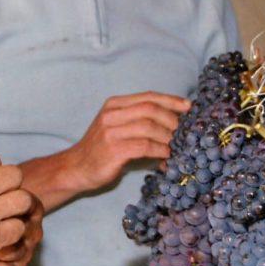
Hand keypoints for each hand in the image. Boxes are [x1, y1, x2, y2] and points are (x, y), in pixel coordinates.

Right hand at [65, 92, 189, 194]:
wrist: (76, 168)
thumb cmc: (102, 149)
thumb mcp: (118, 127)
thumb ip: (140, 121)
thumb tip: (175, 122)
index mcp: (114, 104)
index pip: (148, 97)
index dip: (170, 100)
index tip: (188, 106)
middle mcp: (111, 114)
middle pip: (150, 109)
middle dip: (171, 119)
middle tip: (184, 131)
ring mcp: (110, 131)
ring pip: (148, 126)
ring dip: (167, 136)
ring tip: (176, 145)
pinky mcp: (113, 150)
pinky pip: (144, 146)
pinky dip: (159, 150)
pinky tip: (165, 156)